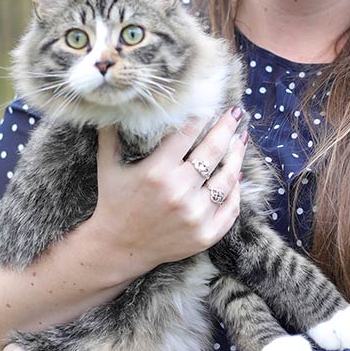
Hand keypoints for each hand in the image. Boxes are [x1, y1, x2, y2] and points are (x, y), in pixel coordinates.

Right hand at [85, 107, 246, 275]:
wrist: (117, 248)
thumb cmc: (114, 200)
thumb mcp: (108, 164)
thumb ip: (112, 132)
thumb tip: (117, 102)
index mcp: (156, 171)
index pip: (187, 134)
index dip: (201, 117)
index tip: (209, 104)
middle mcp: (178, 192)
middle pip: (213, 151)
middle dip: (227, 128)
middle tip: (236, 113)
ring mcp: (194, 216)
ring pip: (228, 178)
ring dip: (237, 156)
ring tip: (241, 140)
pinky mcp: (205, 235)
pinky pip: (231, 208)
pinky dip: (236, 190)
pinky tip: (236, 175)